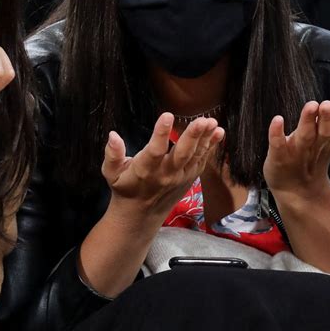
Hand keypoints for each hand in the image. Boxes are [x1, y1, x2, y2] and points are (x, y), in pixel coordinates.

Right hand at [101, 113, 224, 220]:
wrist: (140, 215)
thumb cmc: (125, 187)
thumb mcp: (111, 173)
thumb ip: (112, 155)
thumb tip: (113, 135)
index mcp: (145, 170)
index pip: (154, 151)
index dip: (160, 133)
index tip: (167, 115)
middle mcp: (165, 174)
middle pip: (182, 155)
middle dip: (192, 137)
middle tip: (202, 120)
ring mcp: (181, 176)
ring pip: (195, 156)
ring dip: (206, 138)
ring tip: (212, 122)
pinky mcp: (190, 176)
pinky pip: (202, 160)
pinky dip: (211, 146)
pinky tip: (218, 132)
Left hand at [263, 85, 329, 200]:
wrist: (296, 189)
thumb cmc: (315, 154)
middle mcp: (316, 143)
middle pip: (326, 130)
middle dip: (328, 117)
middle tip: (328, 104)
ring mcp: (297, 150)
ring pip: (305, 135)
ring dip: (307, 121)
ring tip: (311, 106)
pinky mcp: (279, 155)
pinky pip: (278, 144)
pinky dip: (277, 134)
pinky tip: (277, 120)